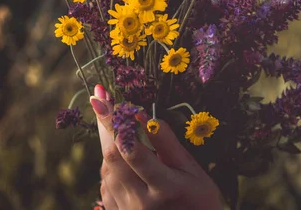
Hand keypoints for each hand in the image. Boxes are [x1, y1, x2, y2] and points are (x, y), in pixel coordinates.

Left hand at [90, 85, 221, 209]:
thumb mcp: (192, 169)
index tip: (102, 101)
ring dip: (109, 143)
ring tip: (119, 126)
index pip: (132, 151)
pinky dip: (111, 163)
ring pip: (106, 169)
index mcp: (165, 187)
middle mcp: (141, 201)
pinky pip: (106, 183)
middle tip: (101, 99)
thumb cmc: (199, 199)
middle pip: (112, 158)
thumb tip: (144, 116)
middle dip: (105, 125)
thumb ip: (167, 143)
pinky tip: (123, 154)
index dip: (116, 124)